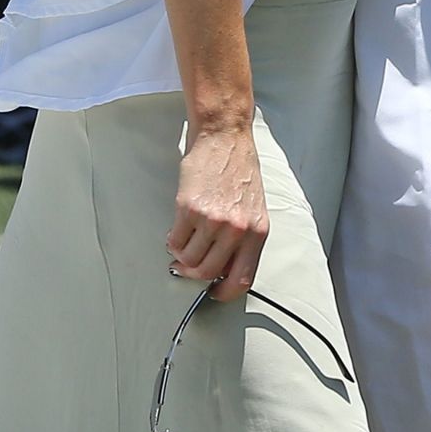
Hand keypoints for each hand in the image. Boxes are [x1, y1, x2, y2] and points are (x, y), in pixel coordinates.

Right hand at [168, 124, 268, 302]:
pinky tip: (178, 229)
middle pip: (208, 272)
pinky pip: (175, 241)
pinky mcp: (189, 209)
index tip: (214, 293)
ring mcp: (212, 220)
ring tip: (185, 242)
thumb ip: (243, 238)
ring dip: (182, 256)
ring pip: (189, 259)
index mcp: (257, 231)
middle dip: (195, 274)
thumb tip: (224, 266)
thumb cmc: (240, 171)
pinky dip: (173, 242)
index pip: (242, 278)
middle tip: (188, 267)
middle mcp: (236, 229)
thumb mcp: (254, 208)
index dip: (225, 292)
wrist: (225, 138)